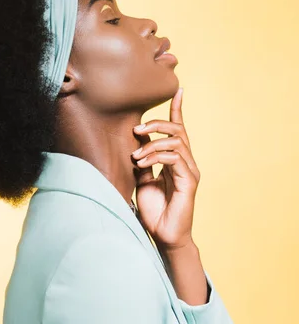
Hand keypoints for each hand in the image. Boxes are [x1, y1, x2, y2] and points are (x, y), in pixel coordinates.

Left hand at [131, 88, 200, 250]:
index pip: (178, 128)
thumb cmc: (154, 209)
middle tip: (136, 129)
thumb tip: (137, 137)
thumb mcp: (143, 177)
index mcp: (176, 159)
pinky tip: (142, 165)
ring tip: (136, 157)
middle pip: (177, 130)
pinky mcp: (189, 181)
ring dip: (152, 145)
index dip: (178, 109)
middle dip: (157, 124)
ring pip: (176, 142)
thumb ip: (144, 157)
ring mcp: (189, 170)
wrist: (163, 236)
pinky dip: (156, 157)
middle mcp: (186, 161)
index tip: (178, 90)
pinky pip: (174, 159)